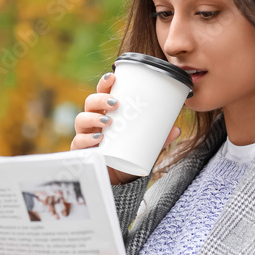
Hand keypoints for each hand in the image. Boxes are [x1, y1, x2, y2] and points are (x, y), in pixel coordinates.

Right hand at [71, 70, 181, 184]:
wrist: (117, 177)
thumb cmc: (128, 153)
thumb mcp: (145, 144)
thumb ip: (158, 138)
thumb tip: (176, 129)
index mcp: (107, 112)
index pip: (102, 92)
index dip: (105, 83)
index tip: (113, 77)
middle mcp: (93, 121)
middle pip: (90, 102)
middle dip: (101, 99)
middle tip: (116, 103)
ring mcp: (85, 135)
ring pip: (81, 119)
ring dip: (94, 117)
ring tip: (109, 121)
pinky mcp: (81, 151)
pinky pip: (78, 142)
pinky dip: (86, 139)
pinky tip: (98, 138)